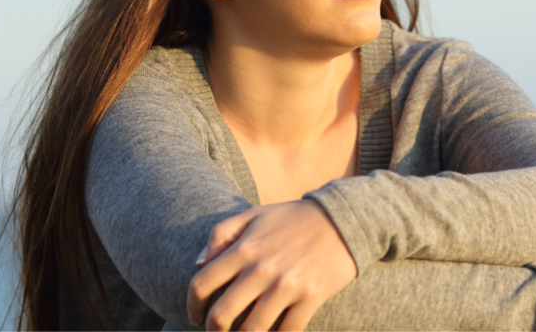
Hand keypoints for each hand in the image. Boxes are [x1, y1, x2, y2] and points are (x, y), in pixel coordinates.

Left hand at [187, 200, 357, 330]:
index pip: (202, 284)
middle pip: (222, 314)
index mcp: (244, 249)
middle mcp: (262, 269)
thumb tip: (198, 263)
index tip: (196, 316)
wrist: (342, 219)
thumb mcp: (254, 214)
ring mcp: (287, 285)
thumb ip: (221, 234)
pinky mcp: (311, 297)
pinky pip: (288, 331)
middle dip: (214, 331)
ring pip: (252, 330)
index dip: (192, 306)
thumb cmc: (294, 218)